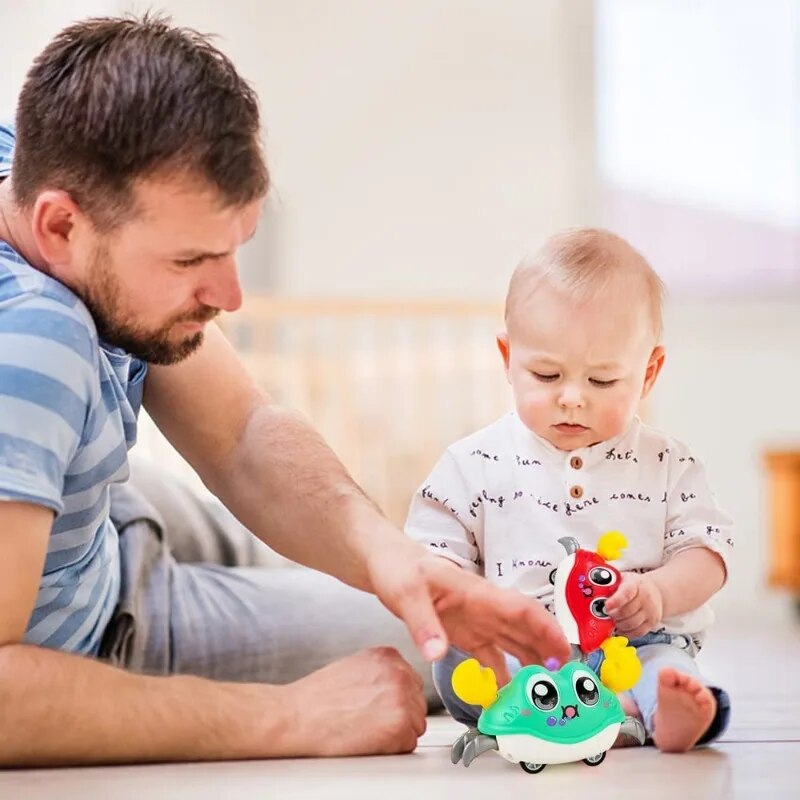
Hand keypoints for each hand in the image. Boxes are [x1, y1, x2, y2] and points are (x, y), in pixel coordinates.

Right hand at [278, 647, 427, 755]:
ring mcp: (401, 698)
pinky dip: (392, 748)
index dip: (396, 699)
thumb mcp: (356, 667)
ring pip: (416, 724)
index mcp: (389, 656)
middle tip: (370, 720)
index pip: (412, 681)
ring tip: (367, 728)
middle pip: (417, 702)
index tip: (379, 706)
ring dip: (397, 732)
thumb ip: (382, 672)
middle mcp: (399, 673)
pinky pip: (409, 744)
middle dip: (399, 715)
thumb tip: (400, 686)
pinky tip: (368, 739)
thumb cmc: (318, 697)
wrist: (296, 717)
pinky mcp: (399, 726)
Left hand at [366, 543, 570, 683]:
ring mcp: (476, 620)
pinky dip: (501, 675)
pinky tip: (507, 695)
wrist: (387, 563)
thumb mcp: (407, 593)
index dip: (546, 628)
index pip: (521, 609)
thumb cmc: (400, 568)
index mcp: (478, 593)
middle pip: (525, 629)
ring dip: (531, 664)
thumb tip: (438, 654)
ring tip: (546, 692)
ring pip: (513, 642)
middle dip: (548, 652)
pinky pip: (491, 655)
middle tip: (565, 682)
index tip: (564, 650)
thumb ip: (423, 623)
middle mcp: (484, 608)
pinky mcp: (464, 632)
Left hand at [604, 572, 663, 638]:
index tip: (606, 606)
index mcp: (635, 584)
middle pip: (627, 612)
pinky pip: (638, 632)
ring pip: (631, 624)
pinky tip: (620, 629)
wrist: (656, 591)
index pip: (626, 593)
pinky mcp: (652, 623)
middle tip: (606, 614)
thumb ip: (610, 583)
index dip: (616, 601)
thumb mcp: (623, 578)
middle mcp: (645, 598)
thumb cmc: (634, 585)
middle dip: (613, 615)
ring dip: (618, 625)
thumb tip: (590, 590)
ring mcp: (650, 611)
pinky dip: (626, 633)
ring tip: (613, 620)